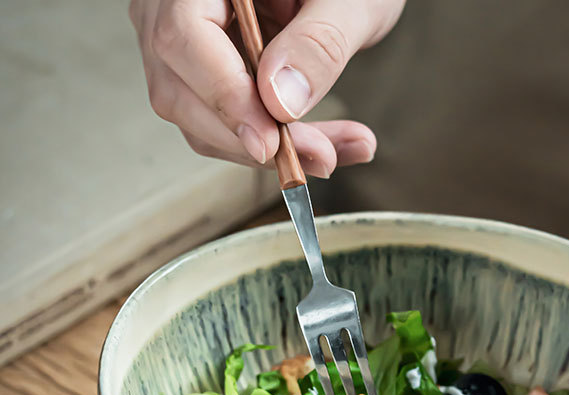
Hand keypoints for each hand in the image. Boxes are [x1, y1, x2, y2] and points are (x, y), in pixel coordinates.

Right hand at [129, 0, 404, 176]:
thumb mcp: (348, 0)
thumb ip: (317, 44)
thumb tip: (280, 102)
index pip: (183, 37)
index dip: (225, 96)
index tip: (270, 143)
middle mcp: (172, 4)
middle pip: (179, 89)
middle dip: (251, 139)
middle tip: (320, 157)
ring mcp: (183, 43)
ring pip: (197, 119)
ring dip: (267, 152)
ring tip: (333, 153)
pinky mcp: (203, 76)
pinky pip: (222, 126)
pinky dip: (272, 146)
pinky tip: (323, 148)